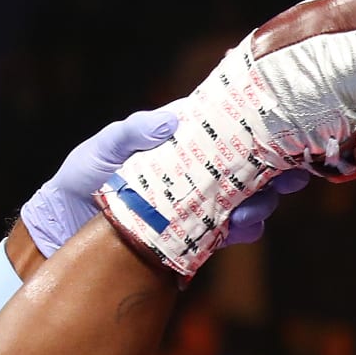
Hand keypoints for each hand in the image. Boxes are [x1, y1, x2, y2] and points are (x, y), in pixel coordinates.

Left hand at [19, 108, 308, 256]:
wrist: (67, 229)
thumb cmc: (84, 176)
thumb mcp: (104, 147)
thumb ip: (135, 131)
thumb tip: (175, 120)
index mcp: (182, 138)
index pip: (229, 126)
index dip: (260, 128)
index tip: (282, 134)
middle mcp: (200, 168)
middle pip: (253, 165)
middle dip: (276, 172)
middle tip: (288, 180)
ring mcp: (204, 202)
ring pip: (251, 199)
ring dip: (259, 205)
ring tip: (247, 212)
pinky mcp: (201, 234)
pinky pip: (235, 232)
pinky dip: (243, 231)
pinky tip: (235, 230)